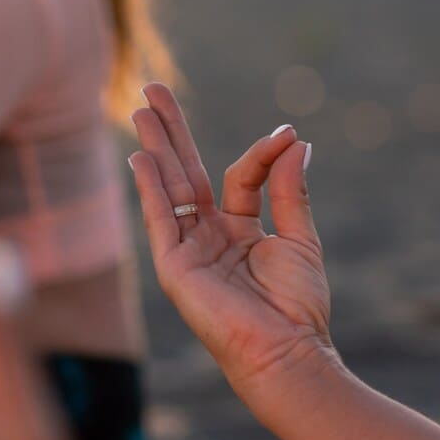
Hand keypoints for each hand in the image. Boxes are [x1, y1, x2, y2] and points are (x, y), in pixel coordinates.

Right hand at [129, 82, 333, 407]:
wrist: (288, 351)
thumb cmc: (297, 305)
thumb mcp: (298, 237)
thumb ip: (289, 189)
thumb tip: (293, 140)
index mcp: (237, 231)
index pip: (237, 177)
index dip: (261, 154)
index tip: (286, 134)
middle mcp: (208, 237)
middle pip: (185, 172)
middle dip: (170, 131)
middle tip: (152, 89)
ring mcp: (187, 252)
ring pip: (168, 188)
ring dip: (155, 147)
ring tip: (141, 107)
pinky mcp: (174, 268)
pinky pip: (160, 221)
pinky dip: (151, 188)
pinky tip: (142, 157)